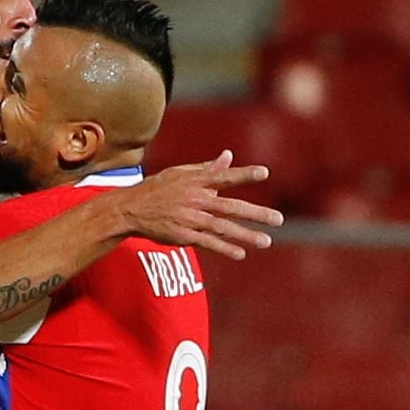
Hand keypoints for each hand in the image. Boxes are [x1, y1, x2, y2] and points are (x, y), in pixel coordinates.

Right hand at [115, 153, 283, 259]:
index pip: (224, 177)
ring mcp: (190, 219)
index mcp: (196, 182)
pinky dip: (224, 248)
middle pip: (230, 206)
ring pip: (222, 227)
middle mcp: (195, 199)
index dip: (243, 174)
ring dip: (245, 235)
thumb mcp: (181, 173)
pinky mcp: (183, 235)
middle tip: (279, 220)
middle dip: (256, 213)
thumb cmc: (159, 188)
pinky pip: (207, 242)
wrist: (131, 208)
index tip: (264, 172)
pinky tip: (241, 253)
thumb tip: (229, 155)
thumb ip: (207, 168)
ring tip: (266, 241)